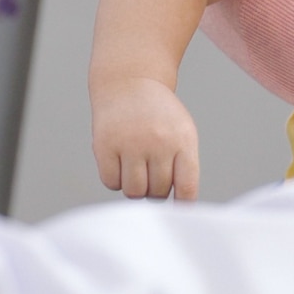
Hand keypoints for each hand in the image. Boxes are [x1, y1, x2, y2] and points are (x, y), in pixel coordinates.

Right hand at [90, 77, 200, 199]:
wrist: (130, 81)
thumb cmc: (159, 116)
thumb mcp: (182, 133)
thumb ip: (184, 168)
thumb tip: (179, 211)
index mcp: (183, 140)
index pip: (187, 189)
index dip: (181, 206)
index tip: (176, 210)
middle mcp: (158, 141)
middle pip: (157, 193)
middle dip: (154, 188)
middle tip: (150, 167)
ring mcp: (131, 142)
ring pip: (134, 193)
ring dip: (134, 186)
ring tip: (136, 165)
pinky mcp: (106, 144)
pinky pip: (111, 183)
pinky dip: (114, 178)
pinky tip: (119, 159)